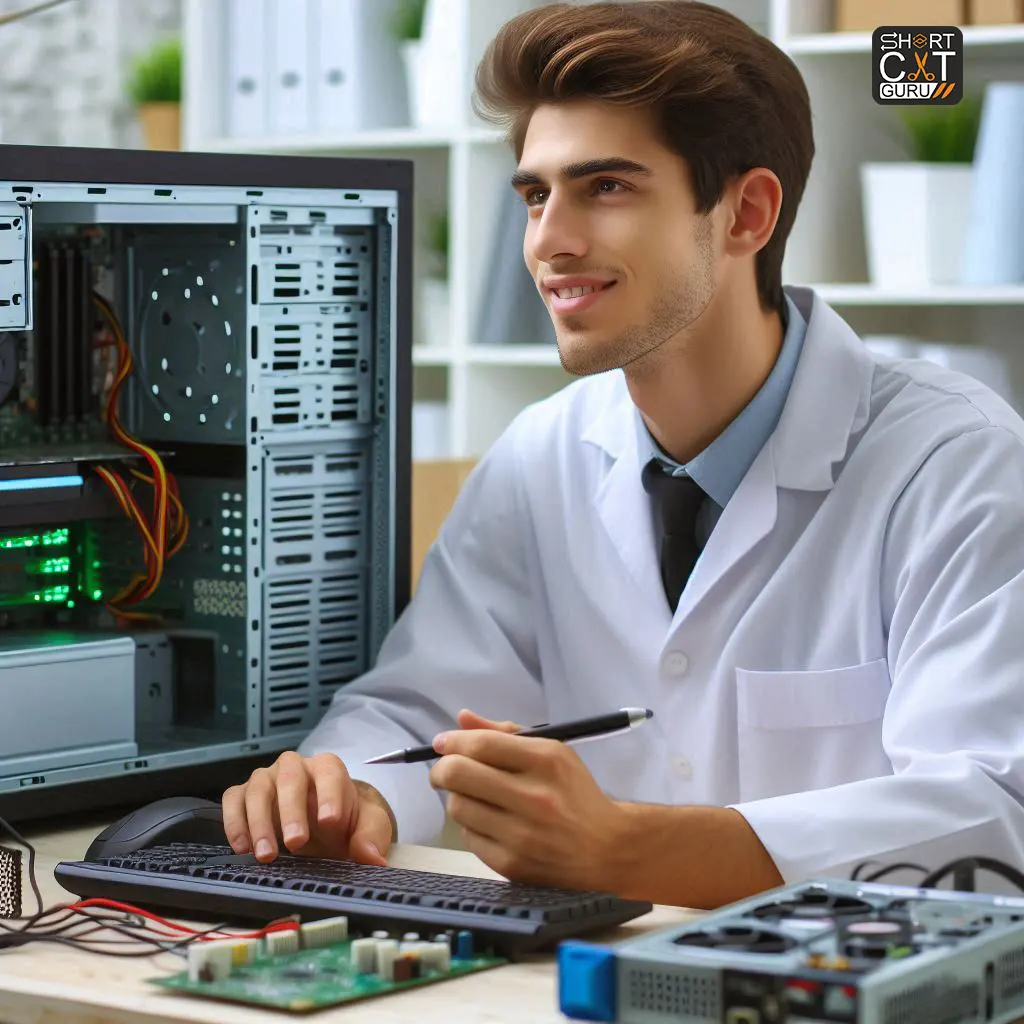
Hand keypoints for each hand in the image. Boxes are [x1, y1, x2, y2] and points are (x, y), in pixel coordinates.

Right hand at [221, 751, 394, 865]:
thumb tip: (372, 857)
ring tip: (268, 855)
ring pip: (257, 788)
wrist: (324, 826)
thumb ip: (371, 836)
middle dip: (291, 810)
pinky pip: (233, 799)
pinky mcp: (245, 795)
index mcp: (328, 768)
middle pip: (289, 776)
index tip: (330, 821)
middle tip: (296, 843)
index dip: (329, 794)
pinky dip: (234, 821)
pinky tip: (242, 848)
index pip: (329, 771)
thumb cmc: (345, 821)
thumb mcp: (368, 826)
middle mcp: (295, 767)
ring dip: (259, 822)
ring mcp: (267, 779)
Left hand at [429, 709, 628, 890]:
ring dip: (458, 797)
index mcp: (547, 761)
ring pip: (457, 806)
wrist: (607, 849)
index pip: (482, 745)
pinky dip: (471, 825)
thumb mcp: (552, 752)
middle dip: (441, 769)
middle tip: (445, 770)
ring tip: (474, 796)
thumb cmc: (575, 793)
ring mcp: (521, 835)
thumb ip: (505, 733)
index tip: (442, 742)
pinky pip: (468, 836)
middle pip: (458, 774)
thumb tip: (462, 719)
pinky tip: (489, 821)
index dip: (453, 741)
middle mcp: (534, 797)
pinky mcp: (512, 865)